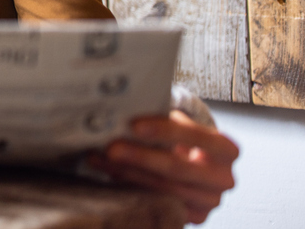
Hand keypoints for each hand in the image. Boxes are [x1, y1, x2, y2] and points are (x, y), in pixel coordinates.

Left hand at [88, 111, 237, 223]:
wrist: (195, 164)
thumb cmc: (184, 139)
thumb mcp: (181, 124)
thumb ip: (163, 119)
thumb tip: (125, 111)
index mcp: (226, 150)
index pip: (196, 137)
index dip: (165, 131)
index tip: (134, 125)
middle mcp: (223, 178)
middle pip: (178, 168)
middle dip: (141, 157)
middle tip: (111, 148)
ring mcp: (209, 201)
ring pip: (164, 189)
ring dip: (128, 173)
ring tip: (101, 159)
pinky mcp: (194, 216)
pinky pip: (159, 204)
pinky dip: (131, 187)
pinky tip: (111, 174)